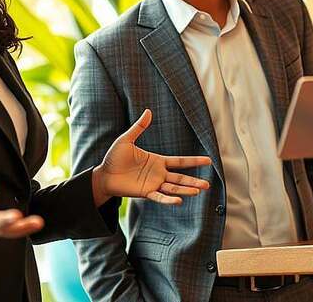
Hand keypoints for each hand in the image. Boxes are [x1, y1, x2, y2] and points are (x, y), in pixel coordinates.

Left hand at [94, 109, 211, 205]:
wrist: (103, 174)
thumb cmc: (114, 157)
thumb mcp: (127, 140)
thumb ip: (139, 127)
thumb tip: (148, 111)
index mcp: (158, 161)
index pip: (180, 161)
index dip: (194, 161)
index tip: (209, 161)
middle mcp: (159, 173)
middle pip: (180, 178)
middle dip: (194, 181)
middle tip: (207, 185)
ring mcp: (153, 184)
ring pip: (173, 188)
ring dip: (186, 190)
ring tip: (198, 191)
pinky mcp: (145, 192)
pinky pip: (159, 197)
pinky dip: (169, 200)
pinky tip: (179, 201)